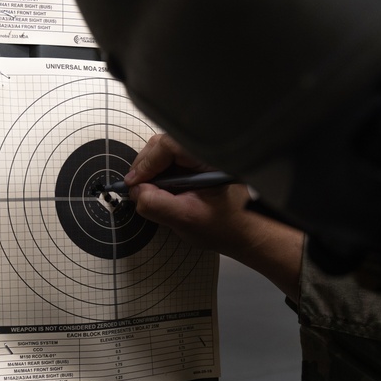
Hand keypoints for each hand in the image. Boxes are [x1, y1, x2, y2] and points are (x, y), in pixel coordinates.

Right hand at [126, 134, 303, 301]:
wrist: (247, 235)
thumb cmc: (225, 227)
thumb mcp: (186, 219)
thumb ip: (157, 205)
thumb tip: (135, 191)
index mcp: (210, 157)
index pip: (169, 145)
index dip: (146, 163)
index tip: (134, 183)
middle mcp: (206, 151)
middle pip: (165, 145)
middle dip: (146, 166)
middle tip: (134, 188)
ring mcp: (202, 157)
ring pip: (167, 153)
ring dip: (152, 172)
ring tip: (145, 192)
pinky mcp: (199, 164)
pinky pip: (173, 162)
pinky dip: (160, 176)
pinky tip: (158, 191)